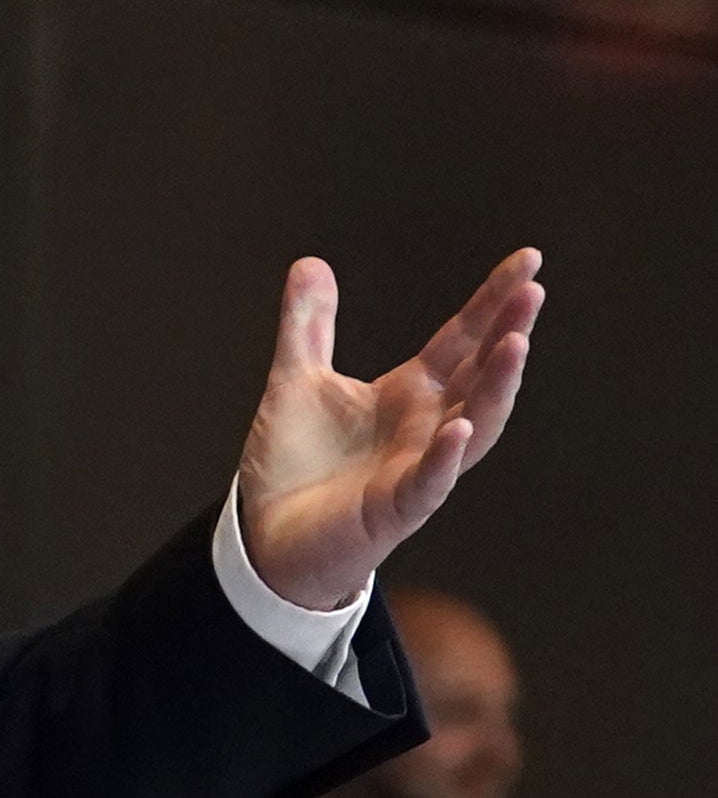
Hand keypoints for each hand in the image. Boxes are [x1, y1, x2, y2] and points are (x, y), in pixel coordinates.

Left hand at [236, 248, 542, 608]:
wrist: (265, 536)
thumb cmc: (294, 464)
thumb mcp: (295, 382)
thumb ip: (307, 326)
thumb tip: (309, 263)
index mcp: (410, 393)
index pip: (462, 339)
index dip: (493, 300)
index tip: (529, 261)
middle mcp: (426, 426)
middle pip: (479, 374)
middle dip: (507, 333)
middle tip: (532, 291)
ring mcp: (417, 468)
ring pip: (473, 426)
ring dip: (495, 387)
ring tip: (516, 343)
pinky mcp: (394, 510)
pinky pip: (429, 483)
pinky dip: (444, 457)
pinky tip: (459, 427)